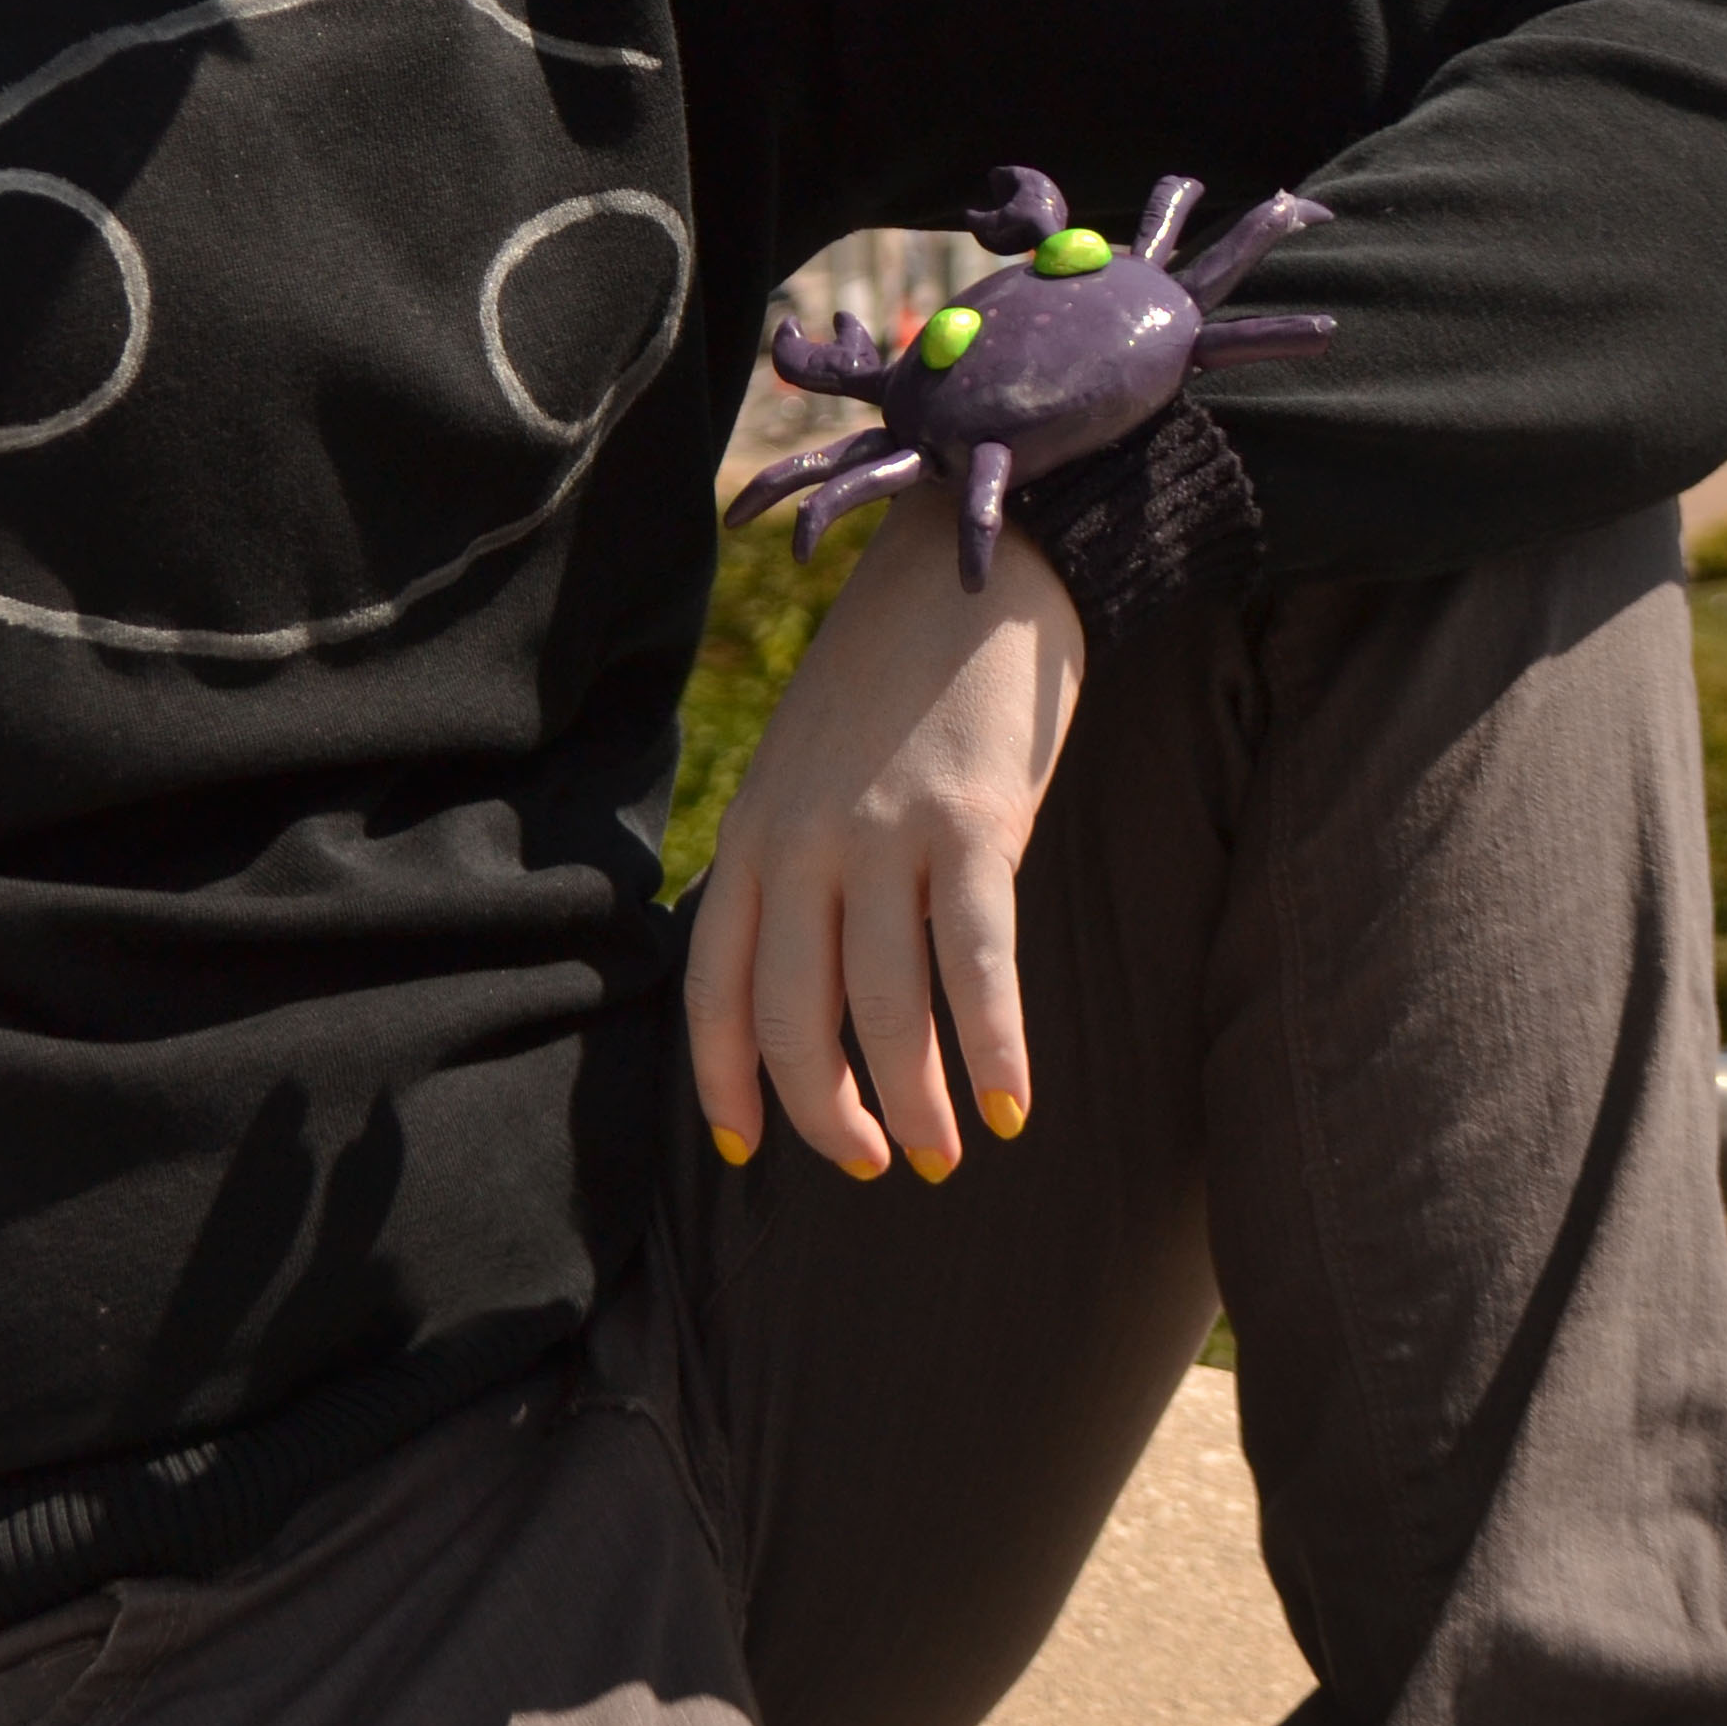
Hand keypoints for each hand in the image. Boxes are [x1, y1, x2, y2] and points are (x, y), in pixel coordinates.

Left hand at [685, 483, 1081, 1182]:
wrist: (975, 560)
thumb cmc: (896, 676)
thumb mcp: (807, 764)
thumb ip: (794, 860)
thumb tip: (808, 979)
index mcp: (754, 829)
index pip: (712, 985)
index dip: (724, 1080)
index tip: (744, 1149)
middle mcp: (804, 841)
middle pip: (792, 1016)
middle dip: (828, 1114)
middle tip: (874, 1166)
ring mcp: (885, 834)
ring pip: (886, 1009)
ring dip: (917, 1104)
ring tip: (948, 1155)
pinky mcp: (972, 823)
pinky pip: (979, 965)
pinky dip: (997, 1050)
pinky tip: (1014, 1106)